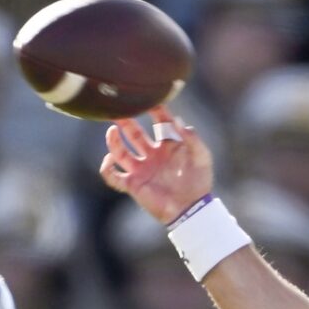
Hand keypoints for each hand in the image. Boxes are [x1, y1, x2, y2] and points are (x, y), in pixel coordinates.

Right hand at [99, 110, 214, 224]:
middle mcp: (152, 155)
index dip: (155, 109)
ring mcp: (141, 170)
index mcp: (169, 145)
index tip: (149, 100)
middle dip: (126, 120)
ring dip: (113, 140)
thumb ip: (192, 137)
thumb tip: (176, 120)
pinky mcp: (133, 184)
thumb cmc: (199, 182)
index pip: (159, 122)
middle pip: (134, 133)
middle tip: (117, 108)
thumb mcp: (202, 156)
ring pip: (120, 151)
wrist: (192, 209)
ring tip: (112, 130)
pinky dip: (107, 168)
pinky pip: (112, 176)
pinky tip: (110, 159)